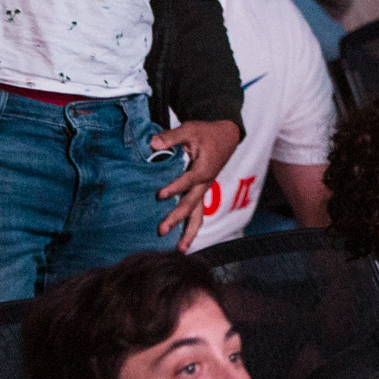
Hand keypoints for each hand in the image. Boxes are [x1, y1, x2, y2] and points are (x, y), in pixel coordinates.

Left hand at [153, 119, 241, 248]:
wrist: (226, 136)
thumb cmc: (206, 133)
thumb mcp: (189, 129)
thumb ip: (171, 137)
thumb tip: (153, 145)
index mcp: (203, 169)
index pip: (187, 182)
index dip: (174, 189)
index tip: (159, 195)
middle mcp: (205, 184)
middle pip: (191, 206)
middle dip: (176, 219)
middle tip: (161, 230)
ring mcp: (204, 190)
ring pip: (198, 216)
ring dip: (189, 232)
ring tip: (179, 249)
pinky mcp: (201, 192)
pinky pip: (197, 213)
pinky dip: (191, 227)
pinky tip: (181, 240)